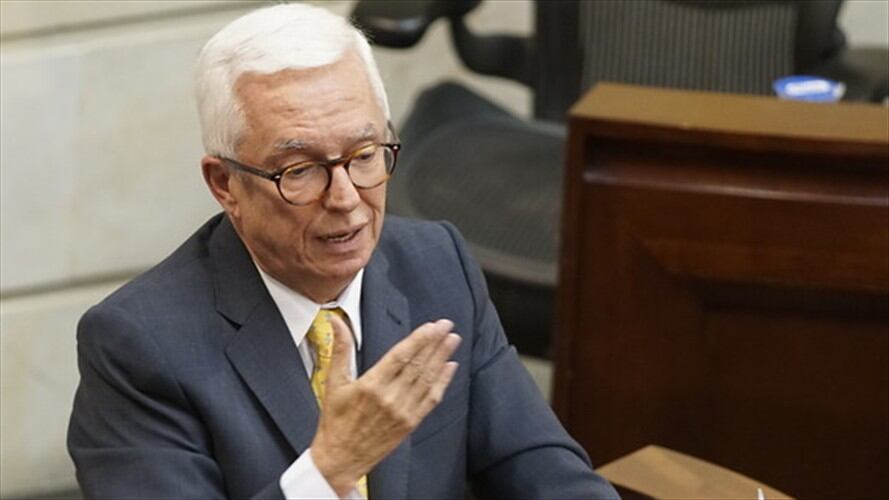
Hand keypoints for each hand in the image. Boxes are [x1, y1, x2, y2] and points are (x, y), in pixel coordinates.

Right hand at [310, 316, 460, 495]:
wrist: (340, 459)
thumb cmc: (335, 422)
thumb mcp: (333, 382)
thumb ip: (340, 348)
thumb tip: (335, 322)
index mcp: (370, 385)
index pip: (401, 355)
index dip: (419, 339)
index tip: (431, 326)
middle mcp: (390, 398)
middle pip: (418, 364)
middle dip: (435, 343)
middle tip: (446, 325)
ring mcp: (402, 412)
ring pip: (427, 379)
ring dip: (442, 357)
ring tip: (452, 340)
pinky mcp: (410, 424)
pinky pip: (431, 400)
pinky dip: (442, 382)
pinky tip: (450, 367)